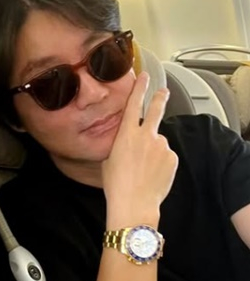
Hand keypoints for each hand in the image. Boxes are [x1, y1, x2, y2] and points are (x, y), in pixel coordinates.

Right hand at [102, 73, 177, 226]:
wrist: (134, 203)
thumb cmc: (116, 185)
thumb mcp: (109, 160)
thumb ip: (120, 145)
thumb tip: (128, 143)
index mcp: (126, 134)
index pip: (134, 104)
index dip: (139, 89)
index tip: (144, 77)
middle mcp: (146, 136)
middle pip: (156, 111)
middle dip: (160, 98)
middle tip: (163, 91)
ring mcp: (161, 146)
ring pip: (159, 142)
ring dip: (154, 151)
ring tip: (144, 170)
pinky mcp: (172, 158)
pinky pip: (166, 156)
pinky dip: (162, 162)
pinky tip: (153, 174)